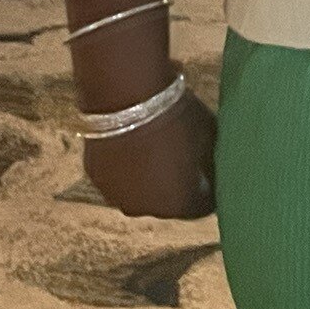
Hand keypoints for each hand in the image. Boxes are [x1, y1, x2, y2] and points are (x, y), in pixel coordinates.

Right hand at [83, 87, 216, 218]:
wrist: (129, 98)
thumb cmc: (178, 117)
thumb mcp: (209, 138)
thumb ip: (210, 163)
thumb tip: (211, 169)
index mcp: (178, 204)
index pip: (202, 206)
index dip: (210, 190)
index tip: (213, 175)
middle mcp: (146, 210)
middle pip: (169, 202)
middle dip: (177, 186)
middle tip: (184, 160)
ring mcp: (117, 196)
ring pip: (140, 192)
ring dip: (149, 179)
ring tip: (156, 150)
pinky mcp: (97, 179)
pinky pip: (119, 177)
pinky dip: (127, 167)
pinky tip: (134, 145)